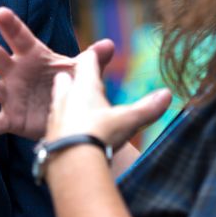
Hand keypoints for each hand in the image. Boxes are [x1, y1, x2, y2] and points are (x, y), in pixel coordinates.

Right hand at [0, 7, 115, 139]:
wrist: (68, 116)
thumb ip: (92, 61)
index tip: (0, 12)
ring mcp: (11, 95)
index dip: (11, 26)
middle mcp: (16, 73)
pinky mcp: (12, 118)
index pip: (21, 37)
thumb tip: (108, 45)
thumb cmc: (69, 84)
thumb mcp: (82, 73)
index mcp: (33, 56)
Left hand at [46, 48, 171, 150]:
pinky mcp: (47, 139)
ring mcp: (53, 119)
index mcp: (84, 87)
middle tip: (81, 83)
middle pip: (64, 80)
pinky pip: (53, 128)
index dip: (93, 56)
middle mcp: (65, 98)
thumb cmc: (100, 134)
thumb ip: (148, 108)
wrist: (71, 164)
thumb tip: (168, 94)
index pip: (86, 61)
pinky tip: (69, 139)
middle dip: (72, 79)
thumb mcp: (128, 121)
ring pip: (56, 103)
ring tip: (76, 112)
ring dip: (65, 105)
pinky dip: (61, 129)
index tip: (98, 52)